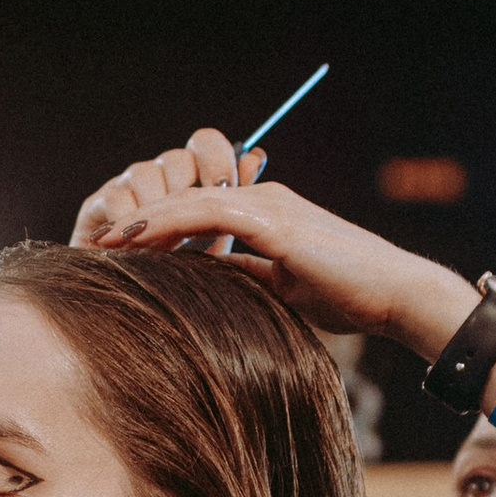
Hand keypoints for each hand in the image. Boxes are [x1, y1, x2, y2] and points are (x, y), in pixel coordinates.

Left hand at [75, 135, 467, 351]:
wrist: (394, 292)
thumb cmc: (351, 296)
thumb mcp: (283, 289)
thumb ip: (247, 278)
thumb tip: (208, 286)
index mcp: (266, 215)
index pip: (199, 213)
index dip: (159, 229)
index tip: (123, 252)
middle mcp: (263, 200)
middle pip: (186, 200)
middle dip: (142, 219)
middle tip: (101, 241)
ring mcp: (268, 205)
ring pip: (189, 201)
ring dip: (145, 220)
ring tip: (107, 240)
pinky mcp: (272, 220)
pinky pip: (207, 212)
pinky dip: (169, 223)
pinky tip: (139, 241)